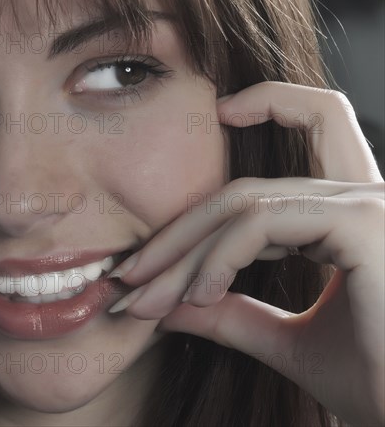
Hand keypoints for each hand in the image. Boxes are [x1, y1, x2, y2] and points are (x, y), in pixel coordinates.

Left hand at [108, 82, 384, 425]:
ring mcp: (366, 206)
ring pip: (245, 203)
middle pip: (245, 190)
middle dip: (177, 234)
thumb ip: (231, 312)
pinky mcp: (364, 223)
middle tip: (130, 276)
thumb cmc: (375, 383)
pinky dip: (219, 255)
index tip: (220, 113)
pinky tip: (197, 294)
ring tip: (148, 297)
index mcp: (351, 215)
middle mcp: (361, 199)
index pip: (301, 143)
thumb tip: (168, 305)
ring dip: (184, 252)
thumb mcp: (286, 340)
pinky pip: (264, 221)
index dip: (268, 106)